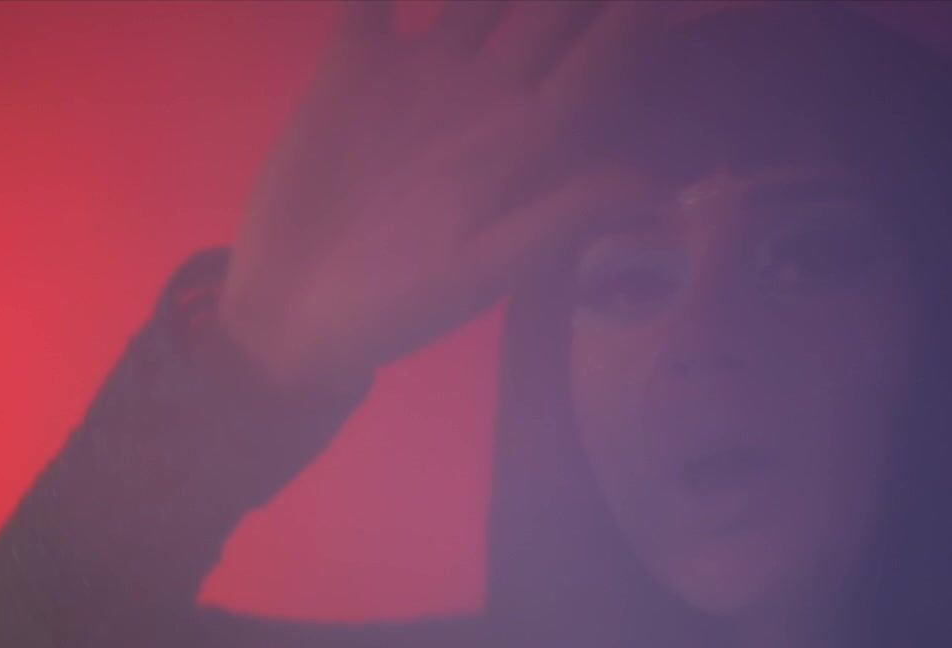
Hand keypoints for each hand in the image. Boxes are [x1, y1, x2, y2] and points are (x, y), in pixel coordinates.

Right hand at [217, 0, 675, 390]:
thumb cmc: (396, 303)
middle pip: (550, 5)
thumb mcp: (483, 269)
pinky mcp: (357, 61)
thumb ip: (561, 217)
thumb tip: (659, 189)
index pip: (602, 58)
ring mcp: (424, 70)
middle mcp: (488, 90)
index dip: (638, 15)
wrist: (292, 313)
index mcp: (528, 138)